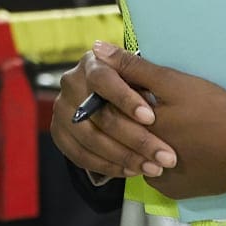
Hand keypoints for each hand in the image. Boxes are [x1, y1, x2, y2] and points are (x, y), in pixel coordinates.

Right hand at [50, 41, 177, 181]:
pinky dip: (109, 166)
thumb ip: (137, 70)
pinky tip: (132, 170)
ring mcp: (62, 110)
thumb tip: (115, 55)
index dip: (126, 99)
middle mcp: (72, 84)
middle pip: (101, 115)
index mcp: (92, 63)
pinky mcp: (60, 134)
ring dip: (126, 157)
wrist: (119, 107)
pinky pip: (82, 156)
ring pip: (92, 140)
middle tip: (165, 156)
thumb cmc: (138, 88)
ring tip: (154, 168)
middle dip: (138, 139)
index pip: (103, 79)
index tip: (150, 118)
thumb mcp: (144, 76)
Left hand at [100, 49, 225, 200]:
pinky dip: (160, 158)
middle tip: (157, 107)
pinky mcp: (172, 191)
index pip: (110, 109)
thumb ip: (135, 67)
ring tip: (171, 125)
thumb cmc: (213, 112)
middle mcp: (139, 158)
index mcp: (137, 129)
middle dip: (130, 117)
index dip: (118, 95)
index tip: (134, 88)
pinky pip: (156, 171)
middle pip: (123, 134)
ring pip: (137, 155)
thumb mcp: (175, 83)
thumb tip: (97, 50)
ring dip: (144, 139)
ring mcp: (156, 179)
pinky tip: (179, 145)